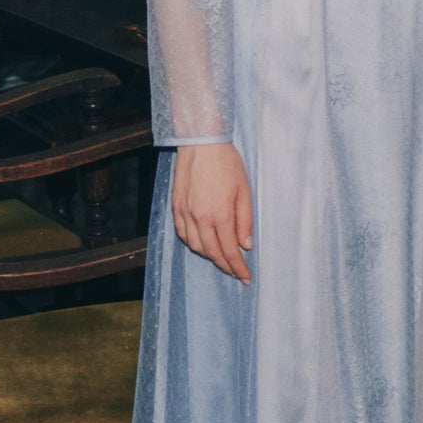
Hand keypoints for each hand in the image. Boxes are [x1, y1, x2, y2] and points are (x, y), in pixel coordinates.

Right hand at [171, 141, 253, 282]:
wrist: (201, 144)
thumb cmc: (227, 164)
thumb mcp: (244, 190)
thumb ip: (245, 220)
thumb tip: (246, 245)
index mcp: (220, 215)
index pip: (230, 250)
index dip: (238, 267)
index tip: (245, 278)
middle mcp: (200, 218)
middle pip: (212, 253)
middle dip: (225, 266)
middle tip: (236, 272)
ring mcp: (185, 214)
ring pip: (196, 246)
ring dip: (209, 255)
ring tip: (222, 257)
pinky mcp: (176, 208)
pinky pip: (183, 234)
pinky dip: (193, 243)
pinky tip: (202, 243)